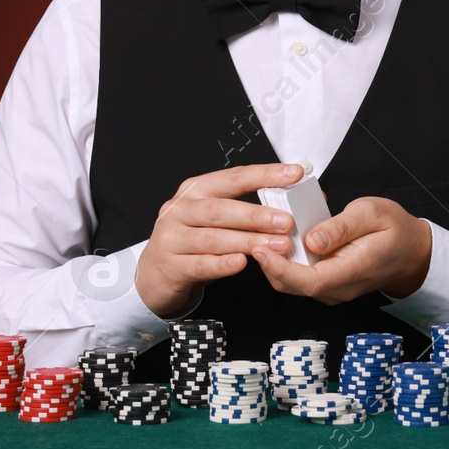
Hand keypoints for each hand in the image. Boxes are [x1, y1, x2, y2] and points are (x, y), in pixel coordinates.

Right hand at [135, 161, 304, 316]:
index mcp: (194, 190)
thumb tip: (286, 207)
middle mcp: (180, 210)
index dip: (264, 174)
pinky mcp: (170, 266)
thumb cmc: (192, 241)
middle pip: (220, 209)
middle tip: (287, 221)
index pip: (232, 178)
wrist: (154, 275)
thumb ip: (241, 211)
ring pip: (213, 238)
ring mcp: (171, 238)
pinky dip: (222, 264)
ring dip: (248, 241)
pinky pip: (200, 264)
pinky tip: (242, 263)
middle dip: (256, 214)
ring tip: (278, 245)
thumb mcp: (211, 218)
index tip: (294, 173)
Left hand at [251, 196, 431, 304]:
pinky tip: (285, 237)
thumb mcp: (371, 214)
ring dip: (275, 261)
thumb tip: (312, 240)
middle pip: (292, 285)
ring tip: (269, 232)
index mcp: (352, 270)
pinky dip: (286, 260)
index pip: (308, 281)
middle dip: (269, 263)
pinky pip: (299, 277)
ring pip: (292, 283)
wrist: (411, 251)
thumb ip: (341, 227)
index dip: (280, 268)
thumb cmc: (394, 229)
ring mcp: (332, 289)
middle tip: (256, 234)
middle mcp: (339, 288)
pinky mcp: (327, 284)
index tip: (260, 248)